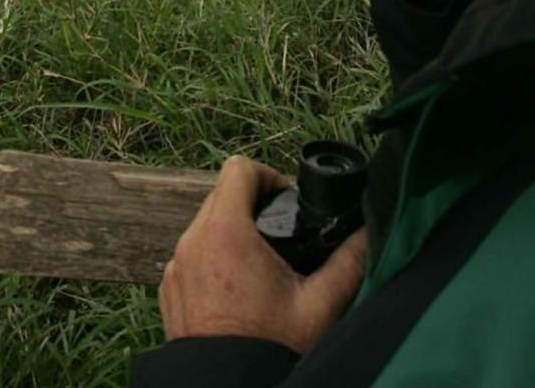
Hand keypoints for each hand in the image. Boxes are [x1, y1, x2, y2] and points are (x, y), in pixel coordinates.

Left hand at [159, 156, 367, 354]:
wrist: (228, 387)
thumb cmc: (269, 348)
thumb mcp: (319, 304)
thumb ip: (348, 261)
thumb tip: (365, 233)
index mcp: (226, 232)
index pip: (239, 169)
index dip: (268, 176)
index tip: (286, 200)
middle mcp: (192, 241)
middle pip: (221, 195)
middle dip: (253, 206)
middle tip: (282, 234)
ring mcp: (176, 265)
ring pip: (204, 226)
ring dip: (232, 232)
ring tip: (263, 265)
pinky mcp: (169, 287)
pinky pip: (191, 255)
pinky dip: (213, 259)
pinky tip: (239, 288)